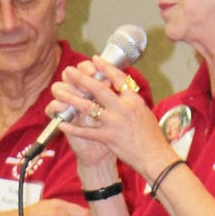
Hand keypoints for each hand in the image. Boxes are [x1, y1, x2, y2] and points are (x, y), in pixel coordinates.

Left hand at [52, 56, 172, 177]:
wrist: (155, 157)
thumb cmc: (152, 137)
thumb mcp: (144, 112)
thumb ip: (131, 101)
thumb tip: (122, 90)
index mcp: (134, 100)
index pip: (118, 78)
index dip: (105, 67)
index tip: (94, 59)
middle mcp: (123, 108)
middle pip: (98, 88)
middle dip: (81, 78)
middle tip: (69, 71)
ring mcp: (114, 123)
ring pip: (88, 107)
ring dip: (71, 98)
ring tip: (59, 92)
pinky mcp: (108, 138)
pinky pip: (85, 132)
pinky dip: (72, 128)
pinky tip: (61, 123)